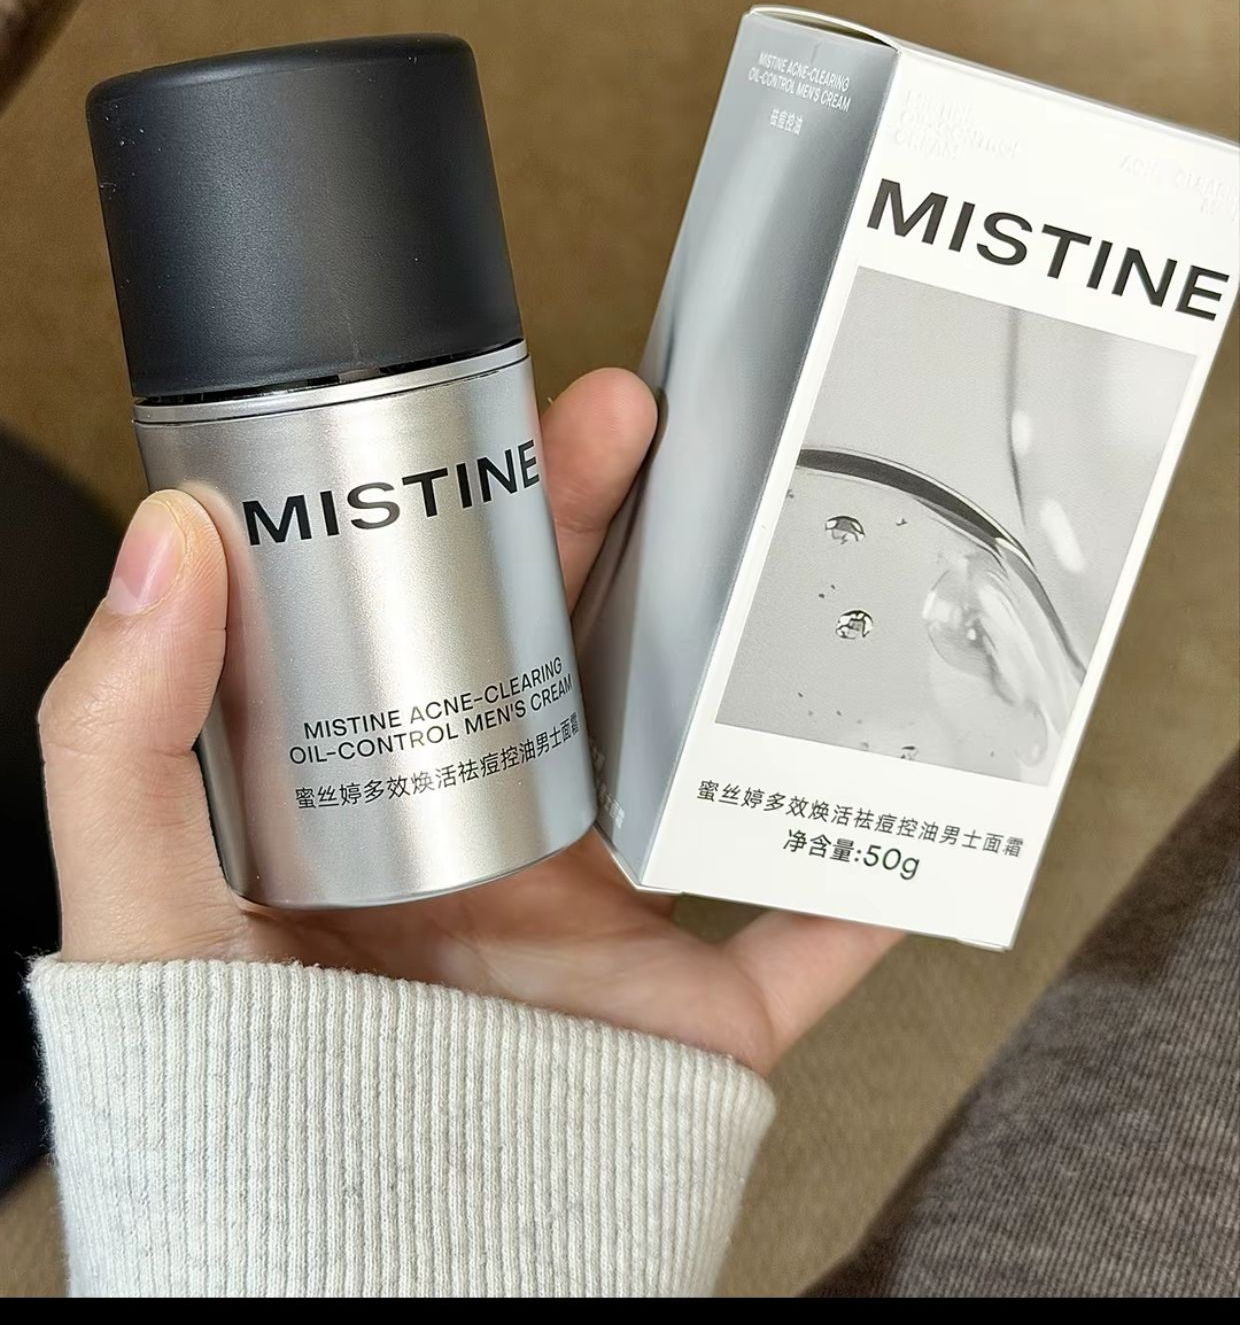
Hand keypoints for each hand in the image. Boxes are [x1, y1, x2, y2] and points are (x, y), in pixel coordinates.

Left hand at [40, 368, 895, 1075]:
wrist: (341, 1272)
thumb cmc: (220, 1098)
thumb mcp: (146, 901)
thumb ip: (125, 731)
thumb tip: (164, 539)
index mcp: (395, 789)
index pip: (455, 614)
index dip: (495, 504)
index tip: (527, 419)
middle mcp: (508, 836)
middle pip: (585, 650)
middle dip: (619, 526)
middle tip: (639, 420)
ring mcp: (606, 922)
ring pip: (700, 756)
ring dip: (747, 659)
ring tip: (780, 546)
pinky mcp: (687, 1021)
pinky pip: (798, 949)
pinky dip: (856, 894)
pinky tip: (895, 817)